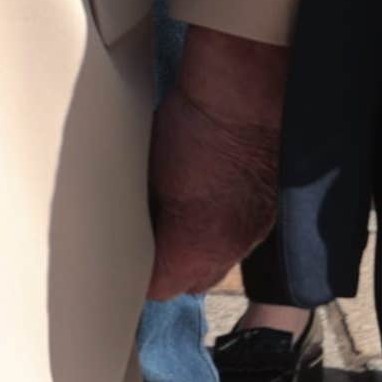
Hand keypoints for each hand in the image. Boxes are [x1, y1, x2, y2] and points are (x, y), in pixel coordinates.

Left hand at [147, 25, 285, 297]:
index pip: (158, 288)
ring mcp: (250, 235)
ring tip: (166, 222)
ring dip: (190, 252)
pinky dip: (213, 233)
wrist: (246, 94)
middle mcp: (228, 249)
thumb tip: (124, 229)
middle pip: (187, 283)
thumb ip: (138, 213)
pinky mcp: (263, 217)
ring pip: (213, 265)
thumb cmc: (191, 124)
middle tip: (138, 241)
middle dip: (163, 269)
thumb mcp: (146, 170)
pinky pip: (232, 243)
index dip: (136, 276)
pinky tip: (197, 206)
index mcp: (194, 243)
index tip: (118, 260)